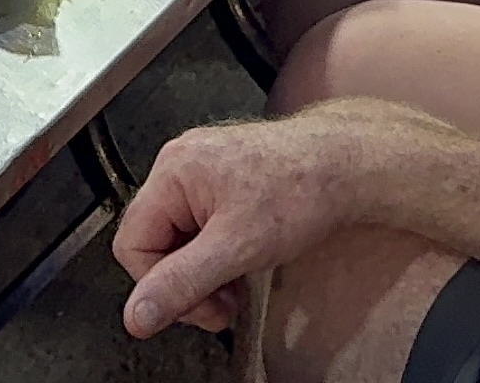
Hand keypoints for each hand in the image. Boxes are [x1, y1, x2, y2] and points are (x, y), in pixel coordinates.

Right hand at [114, 109, 405, 336]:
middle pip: (155, 243)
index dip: (159, 286)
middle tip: (220, 305)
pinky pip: (200, 228)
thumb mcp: (236, 248)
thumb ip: (181, 284)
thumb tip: (138, 314)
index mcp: (173, 172)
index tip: (196, 306)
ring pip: (179, 239)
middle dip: (186, 282)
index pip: (133, 245)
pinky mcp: (222, 181)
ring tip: (236, 286)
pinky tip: (242, 264)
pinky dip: (217, 255)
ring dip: (204, 273)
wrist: (346, 165)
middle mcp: (181, 165)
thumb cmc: (301, 188)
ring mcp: (202, 171)